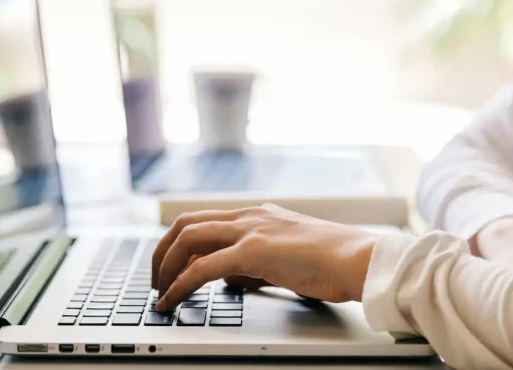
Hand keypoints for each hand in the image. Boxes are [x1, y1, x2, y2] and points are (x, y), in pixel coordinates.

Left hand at [151, 204, 375, 311]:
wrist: (356, 258)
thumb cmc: (330, 260)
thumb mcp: (285, 256)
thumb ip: (255, 262)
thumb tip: (231, 278)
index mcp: (256, 214)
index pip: (203, 220)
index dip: (178, 243)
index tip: (169, 266)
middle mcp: (248, 216)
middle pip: (186, 224)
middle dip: (162, 252)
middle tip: (155, 279)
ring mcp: (249, 230)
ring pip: (188, 239)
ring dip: (166, 266)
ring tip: (159, 291)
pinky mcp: (253, 251)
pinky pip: (203, 267)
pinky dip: (181, 284)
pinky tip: (172, 299)